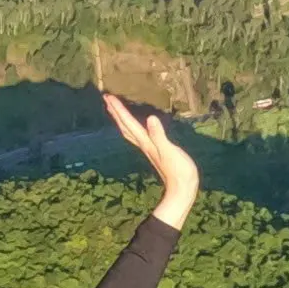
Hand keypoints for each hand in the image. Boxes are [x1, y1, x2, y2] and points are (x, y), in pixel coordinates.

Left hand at [104, 93, 197, 227]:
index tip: (108, 97)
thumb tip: (150, 118)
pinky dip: (132, 128)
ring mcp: (148, 149)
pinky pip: (138, 136)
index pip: (129, 123)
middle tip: (106, 99)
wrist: (182, 190)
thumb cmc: (179, 171)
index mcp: (146, 142)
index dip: (119, 110)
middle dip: (116, 112)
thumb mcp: (170, 151)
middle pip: (125, 127)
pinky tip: (135, 127)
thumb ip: (160, 135)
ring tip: (114, 110)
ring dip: (121, 120)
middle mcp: (144, 145)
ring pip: (129, 132)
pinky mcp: (154, 152)